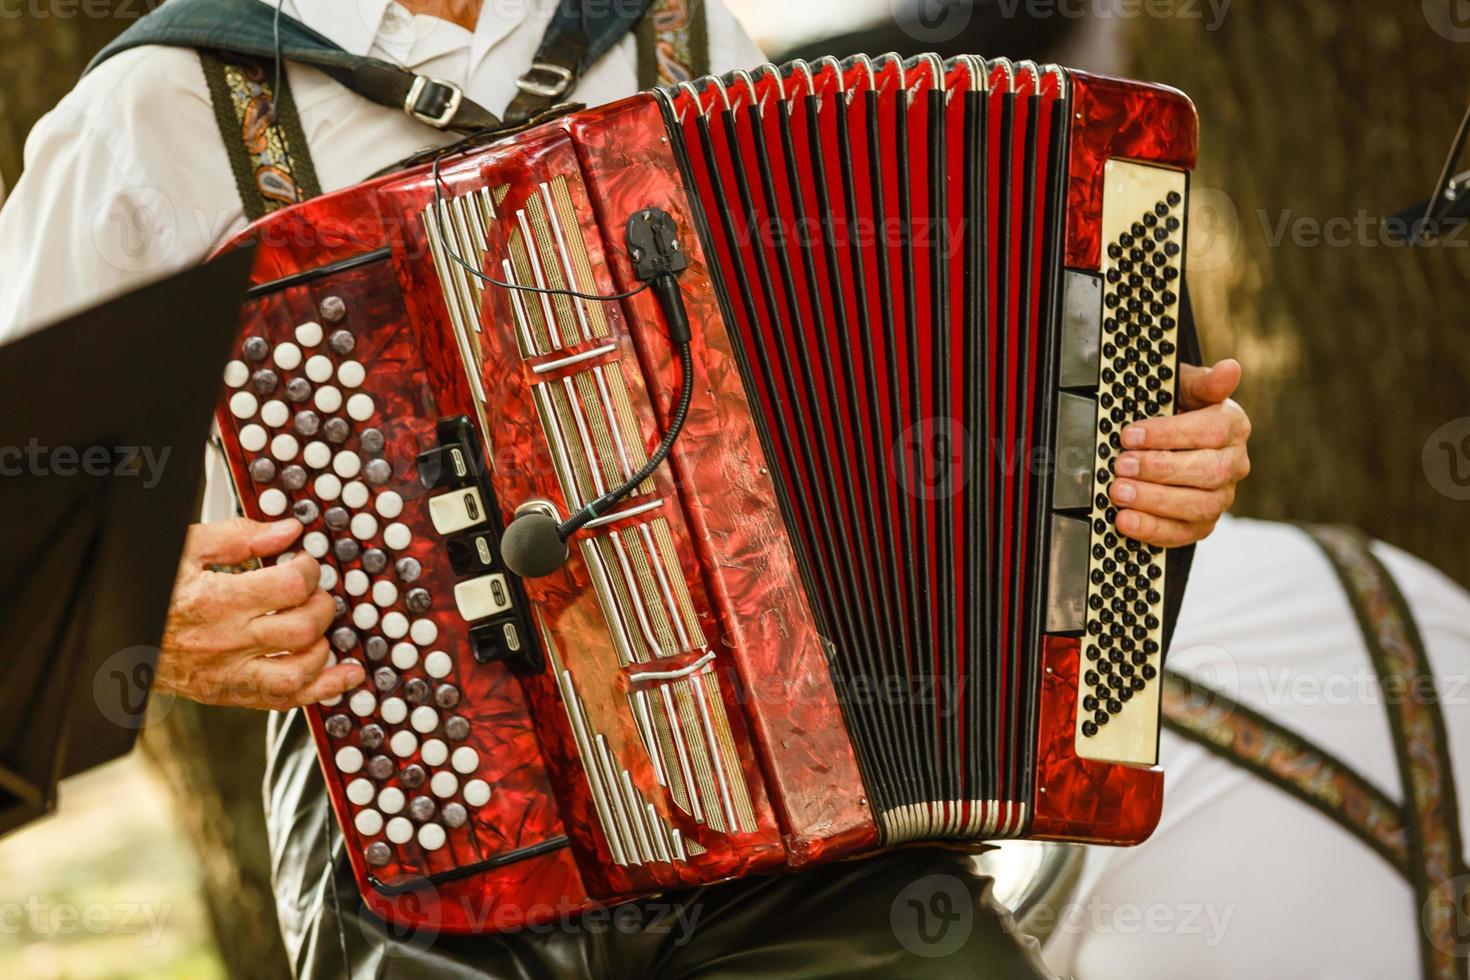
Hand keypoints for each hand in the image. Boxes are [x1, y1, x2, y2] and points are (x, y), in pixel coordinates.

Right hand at [157, 517, 363, 709]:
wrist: (113, 634)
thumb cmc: (149, 588)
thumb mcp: (185, 548)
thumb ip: (239, 536)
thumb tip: (287, 530)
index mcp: (216, 600)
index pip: (290, 586)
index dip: (308, 569)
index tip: (303, 563)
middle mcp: (225, 641)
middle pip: (303, 628)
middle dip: (322, 604)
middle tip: (313, 593)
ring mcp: (228, 673)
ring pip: (299, 671)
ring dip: (322, 646)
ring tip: (316, 626)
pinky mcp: (228, 693)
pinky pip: (284, 700)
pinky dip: (322, 689)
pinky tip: (343, 674)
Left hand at [1108, 358, 1250, 548]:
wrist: (1165, 441)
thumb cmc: (1173, 410)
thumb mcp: (1181, 388)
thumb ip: (1202, 382)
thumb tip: (1231, 369)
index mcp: (1232, 425)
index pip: (1211, 431)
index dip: (1168, 434)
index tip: (1130, 435)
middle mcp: (1234, 463)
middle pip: (1208, 472)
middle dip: (1159, 469)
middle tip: (1122, 465)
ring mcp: (1221, 496)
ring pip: (1198, 506)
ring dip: (1154, 501)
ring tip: (1118, 491)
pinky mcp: (1203, 523)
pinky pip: (1184, 534)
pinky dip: (1152, 529)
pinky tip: (1125, 520)